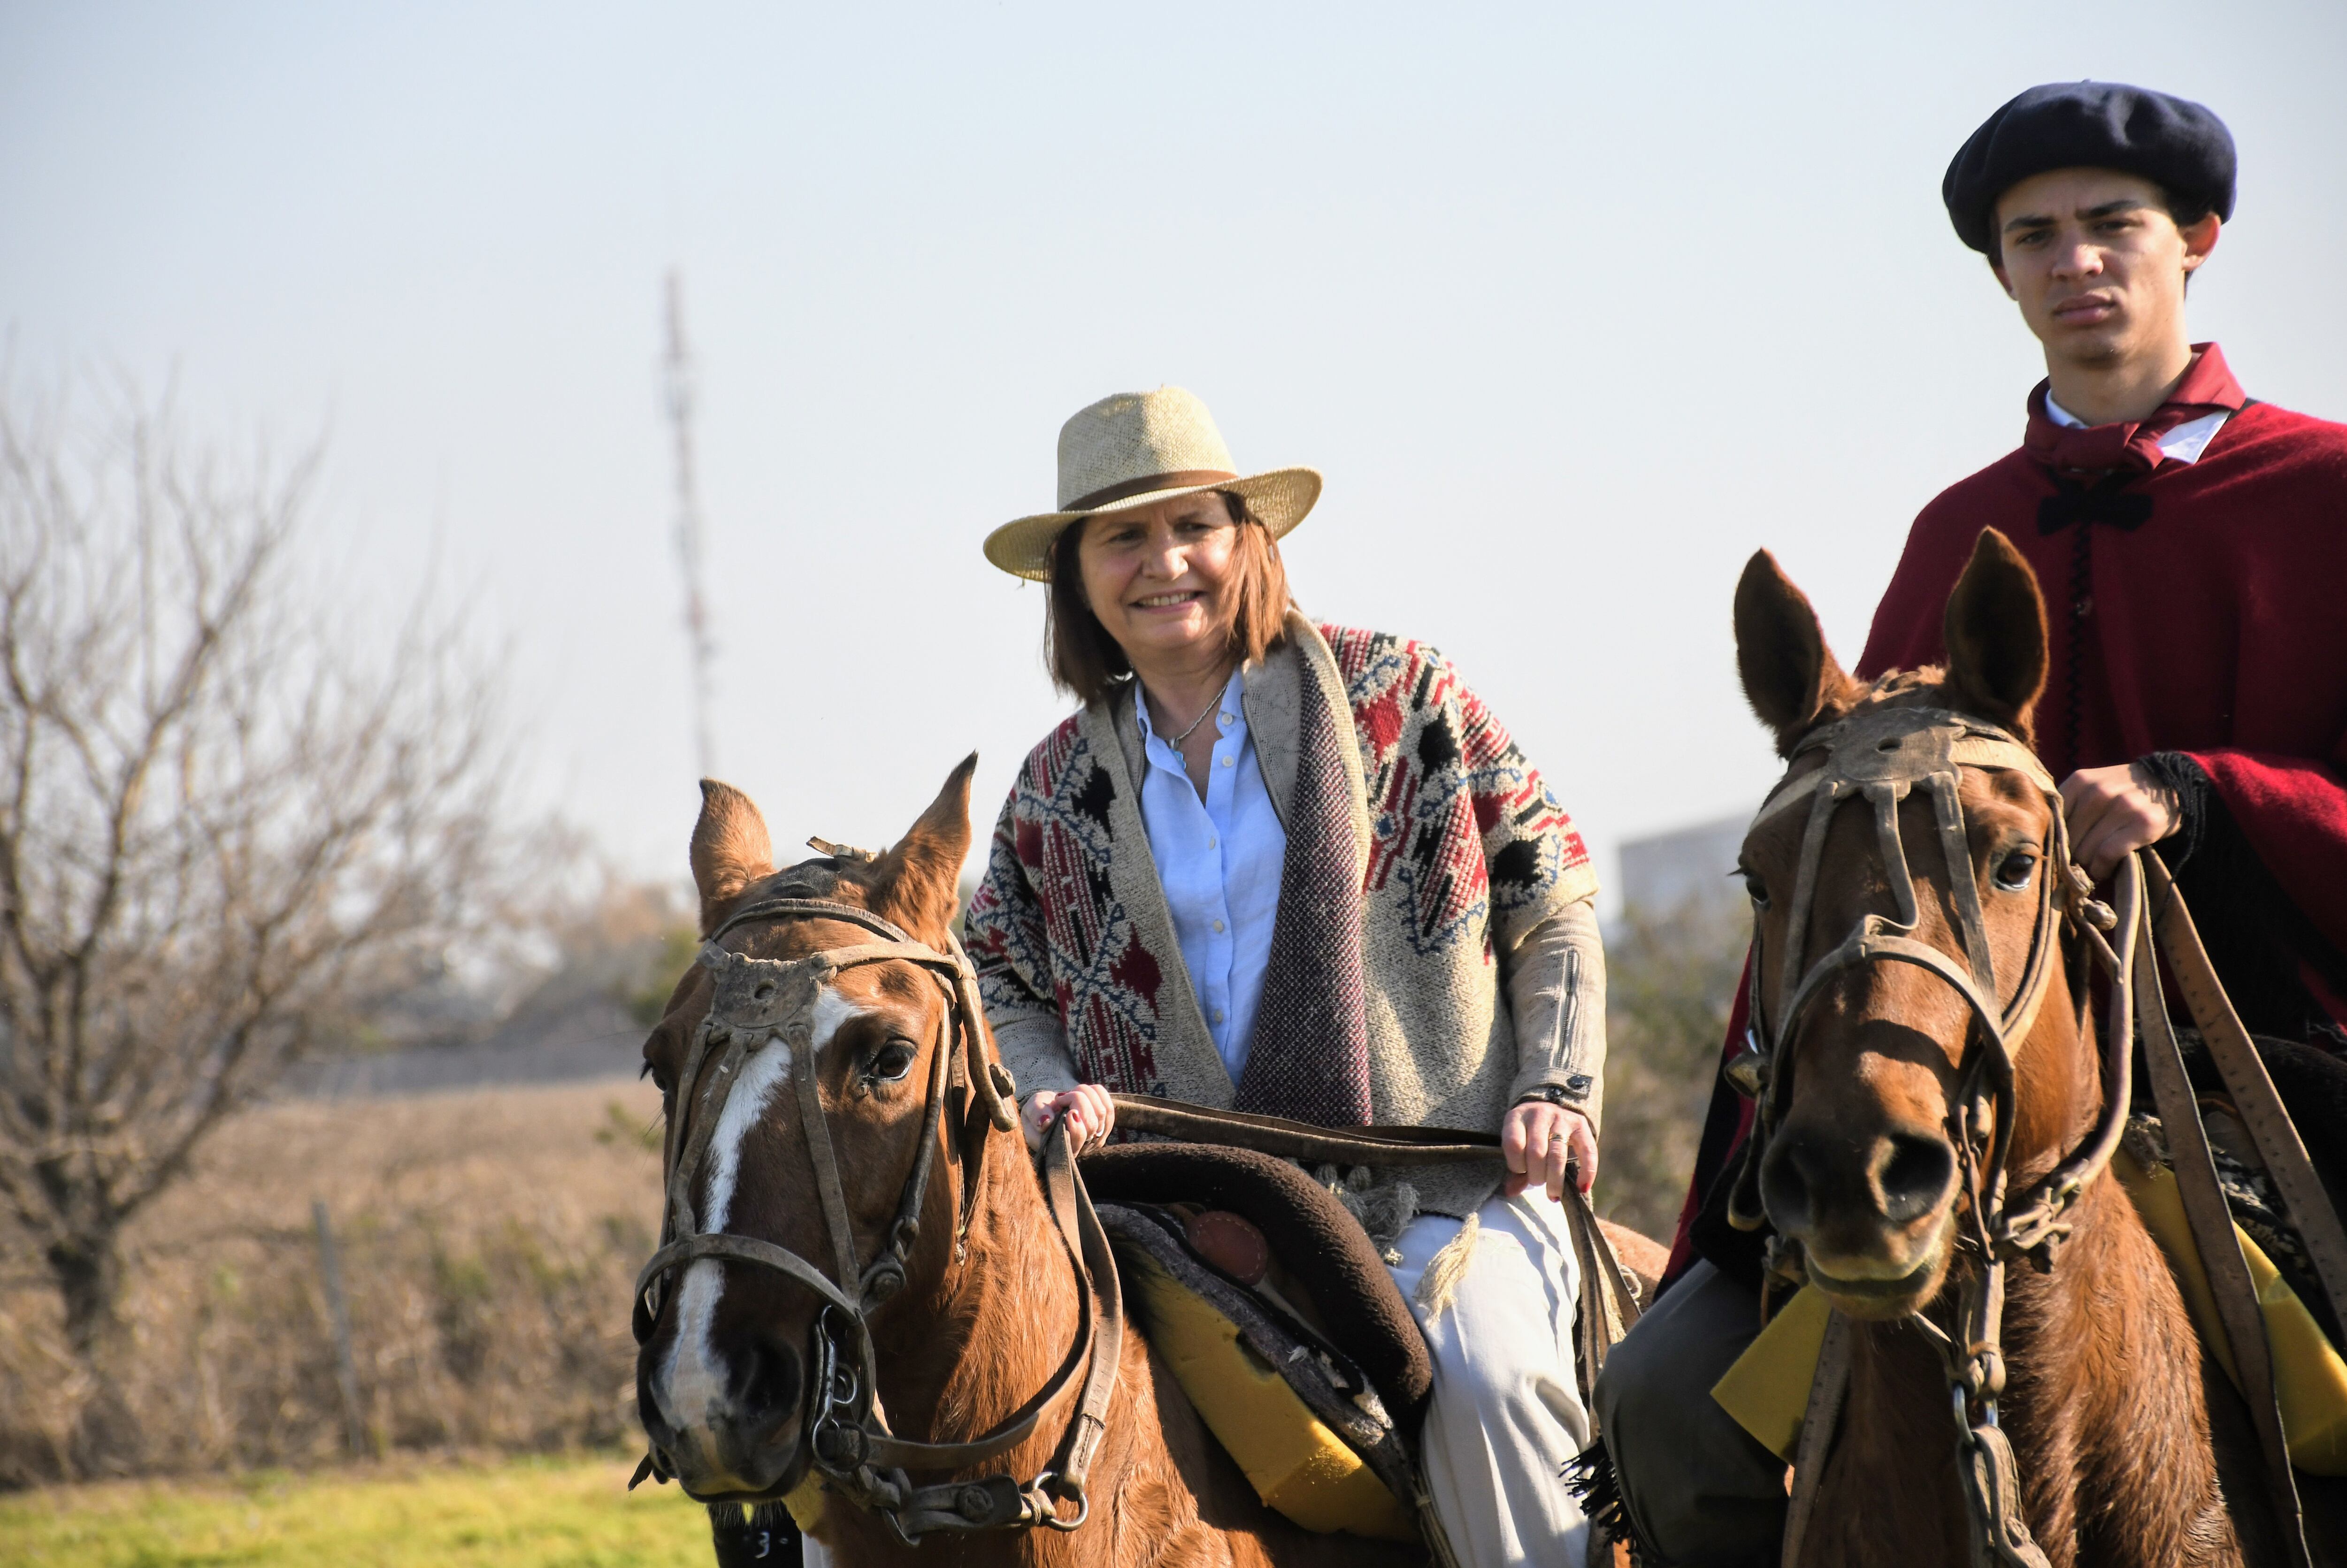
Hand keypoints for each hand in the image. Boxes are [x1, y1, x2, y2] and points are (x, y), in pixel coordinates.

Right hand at [1022, 1085, 1115, 1153]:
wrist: (1048, 1110)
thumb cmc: (1038, 1113)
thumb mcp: (1029, 1111)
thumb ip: (1036, 1115)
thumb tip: (1047, 1121)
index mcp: (1061, 1149)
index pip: (1079, 1138)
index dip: (1074, 1121)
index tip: (1059, 1103)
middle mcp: (1081, 1147)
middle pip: (1092, 1122)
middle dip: (1077, 1100)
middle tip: (1061, 1098)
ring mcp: (1095, 1137)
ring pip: (1102, 1111)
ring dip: (1086, 1095)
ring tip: (1071, 1094)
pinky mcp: (1104, 1126)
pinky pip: (1109, 1106)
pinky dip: (1098, 1094)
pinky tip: (1085, 1093)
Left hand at [1502, 1100, 1596, 1200]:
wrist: (1550, 1111)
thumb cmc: (1528, 1135)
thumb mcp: (1517, 1146)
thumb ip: (1514, 1170)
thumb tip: (1511, 1192)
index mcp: (1517, 1117)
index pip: (1514, 1144)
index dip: (1516, 1164)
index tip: (1520, 1172)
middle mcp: (1539, 1113)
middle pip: (1536, 1152)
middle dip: (1536, 1175)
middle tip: (1537, 1182)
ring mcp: (1561, 1117)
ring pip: (1557, 1154)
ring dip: (1555, 1180)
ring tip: (1553, 1194)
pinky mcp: (1581, 1124)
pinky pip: (1587, 1152)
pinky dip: (1586, 1173)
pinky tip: (1581, 1188)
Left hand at [2060, 763, 2181, 880]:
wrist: (2172, 784)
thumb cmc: (2124, 791)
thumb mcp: (2093, 787)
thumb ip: (2069, 806)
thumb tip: (2045, 842)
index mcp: (2080, 781)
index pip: (2051, 821)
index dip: (2053, 841)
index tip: (2058, 852)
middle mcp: (2099, 791)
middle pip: (2068, 839)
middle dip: (2071, 856)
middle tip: (2079, 862)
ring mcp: (2123, 807)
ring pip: (2086, 850)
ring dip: (2087, 865)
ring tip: (2094, 864)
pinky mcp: (2143, 824)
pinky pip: (2107, 854)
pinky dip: (2102, 867)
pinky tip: (2105, 868)